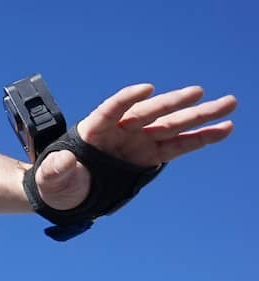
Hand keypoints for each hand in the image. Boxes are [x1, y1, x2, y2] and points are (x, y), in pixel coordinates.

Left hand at [35, 84, 235, 209]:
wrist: (66, 191)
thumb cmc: (56, 180)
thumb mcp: (52, 176)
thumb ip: (58, 168)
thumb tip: (64, 161)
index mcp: (93, 129)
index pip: (111, 109)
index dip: (127, 99)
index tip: (145, 89)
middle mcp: (120, 130)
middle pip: (149, 113)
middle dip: (173, 103)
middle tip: (199, 91)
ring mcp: (138, 141)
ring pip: (172, 125)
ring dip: (199, 116)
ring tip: (228, 104)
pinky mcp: (150, 156)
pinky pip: (178, 145)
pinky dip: (200, 138)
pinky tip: (224, 129)